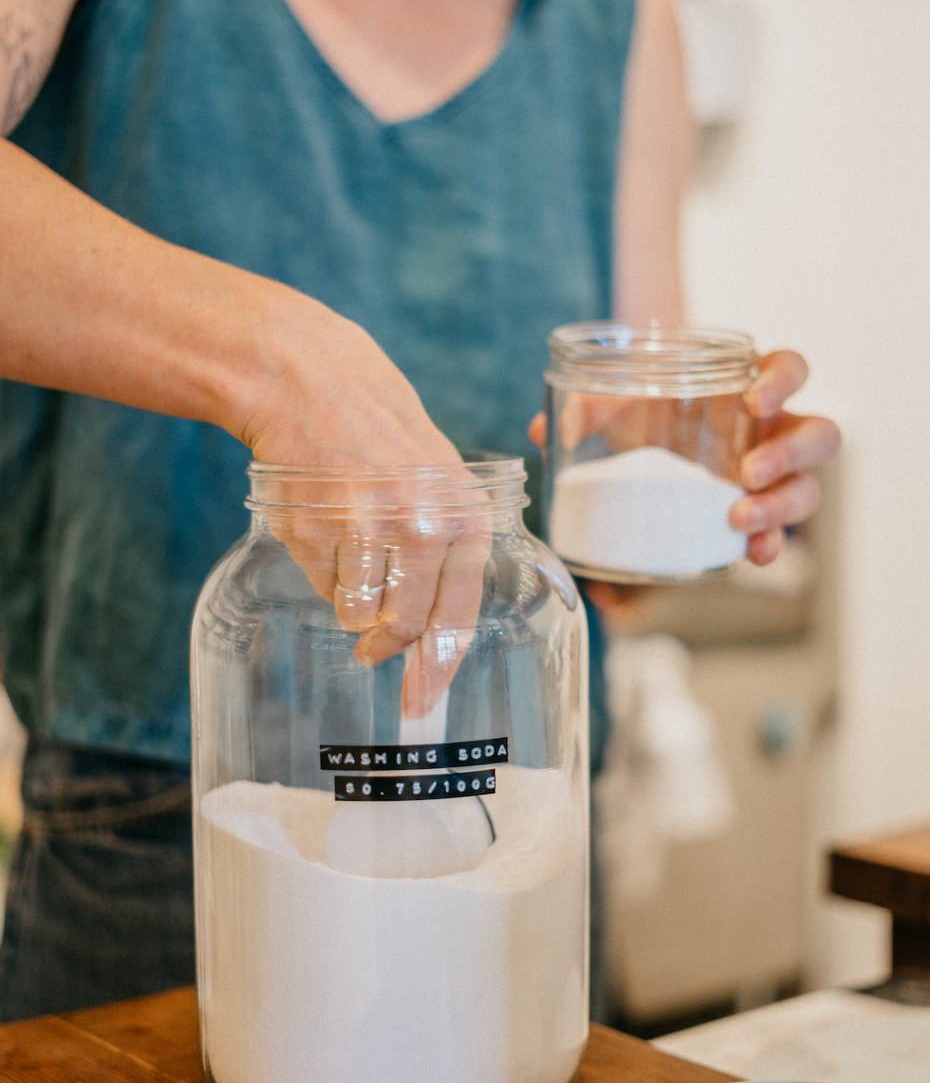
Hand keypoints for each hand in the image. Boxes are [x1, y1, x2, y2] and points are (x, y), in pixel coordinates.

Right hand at [240, 298, 489, 717]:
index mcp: (463, 518)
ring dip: (350, 603)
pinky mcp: (318, 530)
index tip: (422, 702)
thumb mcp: (440, 481)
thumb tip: (427, 638)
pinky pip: (322, 586)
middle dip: (386, 651)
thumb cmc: (380, 435)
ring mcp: (369, 530)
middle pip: (405, 628)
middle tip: (374, 657)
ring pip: (357, 614)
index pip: (457, 616)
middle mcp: (423, 527)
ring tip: (348, 556)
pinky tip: (324, 529)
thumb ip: (446, 551)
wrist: (312, 380)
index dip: (438, 668)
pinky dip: (321, 572)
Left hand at [529, 349, 841, 569]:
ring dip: (780, 506)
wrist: (642, 450)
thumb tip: (540, 430)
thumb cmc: (642, 414)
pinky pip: (779, 533)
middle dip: (790, 453)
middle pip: (818, 434)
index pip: (791, 368)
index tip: (754, 397)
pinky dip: (768, 545)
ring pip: (807, 489)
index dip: (783, 380)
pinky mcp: (755, 516)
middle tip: (749, 470)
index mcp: (748, 388)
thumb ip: (583, 409)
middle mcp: (771, 431)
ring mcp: (770, 477)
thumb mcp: (615, 407)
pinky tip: (750, 555)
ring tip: (738, 518)